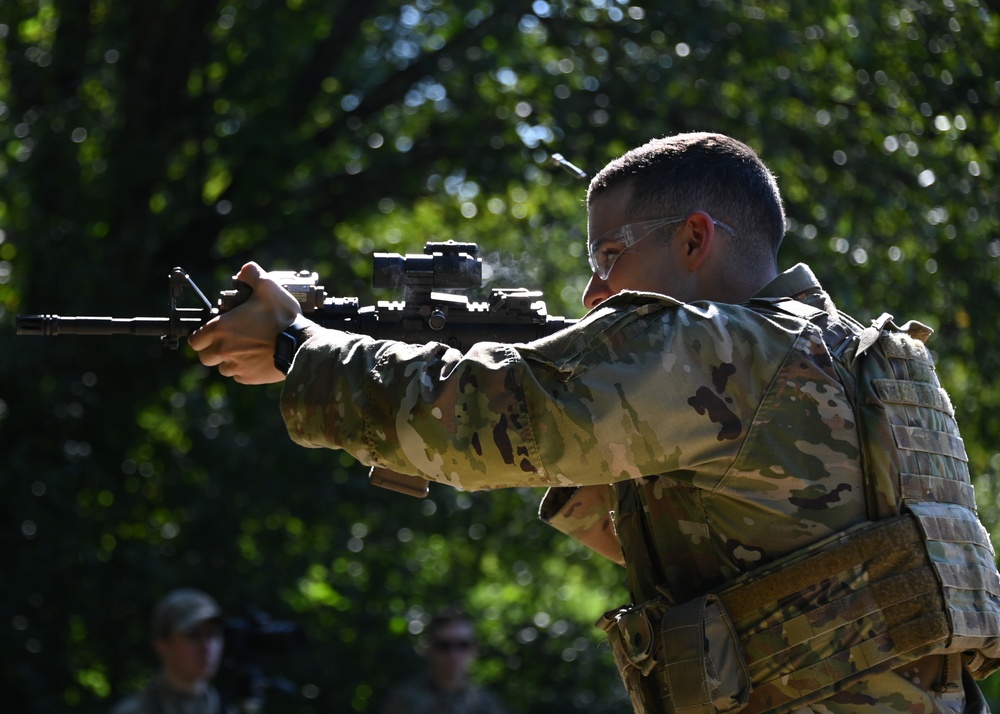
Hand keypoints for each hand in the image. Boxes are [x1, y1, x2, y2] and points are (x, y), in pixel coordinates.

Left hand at [189, 262, 304, 383]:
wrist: (300, 345)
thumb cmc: (282, 317)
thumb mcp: (268, 287)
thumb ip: (251, 274)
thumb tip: (244, 271)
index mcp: (220, 329)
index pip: (194, 340)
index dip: (200, 335)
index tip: (211, 332)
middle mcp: (223, 350)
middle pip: (205, 357)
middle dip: (212, 350)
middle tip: (228, 340)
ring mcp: (236, 367)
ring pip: (222, 368)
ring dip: (229, 360)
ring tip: (244, 350)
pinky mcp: (249, 378)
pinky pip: (239, 376)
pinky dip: (244, 369)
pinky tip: (256, 359)